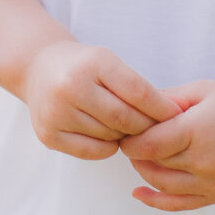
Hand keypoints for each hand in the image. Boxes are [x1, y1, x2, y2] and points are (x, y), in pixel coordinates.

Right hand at [21, 41, 179, 159]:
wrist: (37, 68)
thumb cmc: (83, 67)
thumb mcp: (108, 62)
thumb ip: (137, 87)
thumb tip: (173, 115)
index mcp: (93, 62)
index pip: (138, 91)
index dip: (161, 107)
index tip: (177, 115)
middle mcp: (71, 86)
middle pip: (125, 118)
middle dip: (146, 126)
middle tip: (159, 130)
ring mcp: (56, 112)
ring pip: (110, 137)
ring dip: (126, 136)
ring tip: (128, 128)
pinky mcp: (48, 134)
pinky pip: (92, 151)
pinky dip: (108, 147)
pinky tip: (109, 136)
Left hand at [119, 79, 214, 210]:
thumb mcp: (200, 90)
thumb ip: (166, 100)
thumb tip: (133, 108)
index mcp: (197, 130)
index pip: (148, 144)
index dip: (130, 139)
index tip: (122, 129)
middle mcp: (204, 160)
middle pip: (153, 162)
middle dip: (136, 152)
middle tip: (128, 138)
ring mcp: (211, 182)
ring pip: (162, 184)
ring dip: (144, 172)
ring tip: (139, 156)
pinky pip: (179, 204)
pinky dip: (155, 201)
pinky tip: (139, 192)